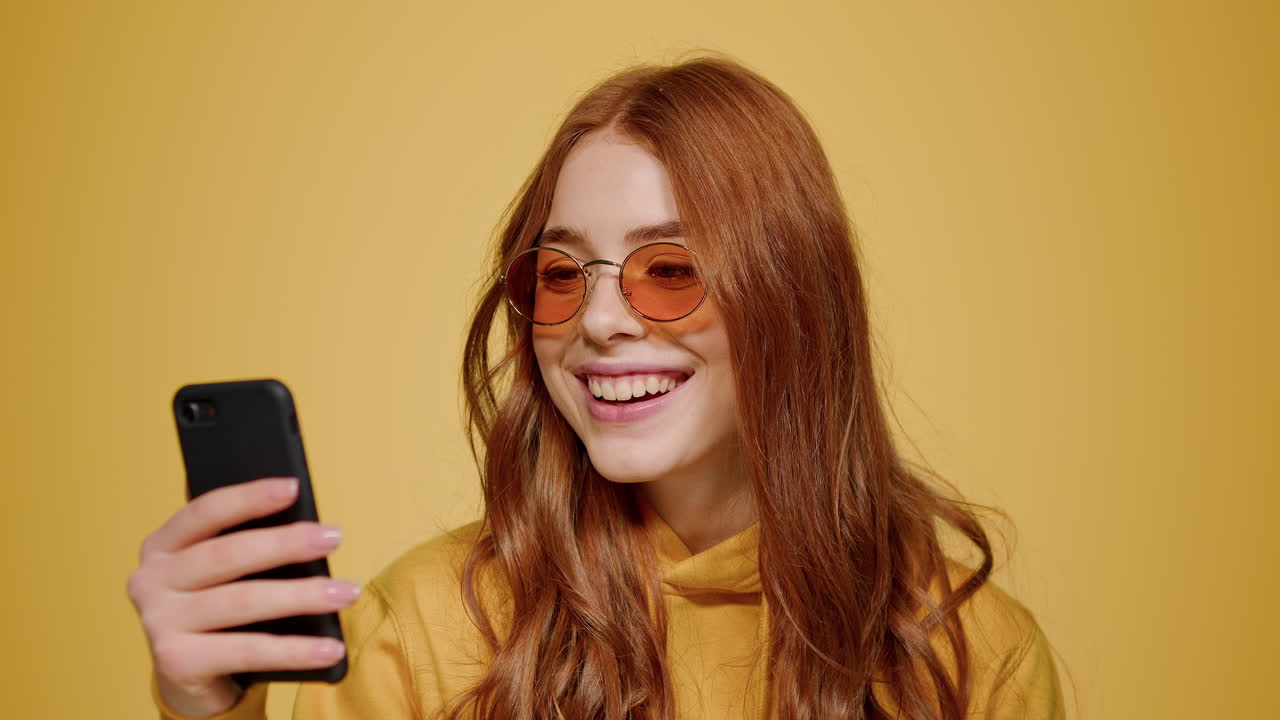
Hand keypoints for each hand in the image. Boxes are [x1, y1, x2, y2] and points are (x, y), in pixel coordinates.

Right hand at [126, 477, 358, 717]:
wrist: (190, 678)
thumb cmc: (219, 610)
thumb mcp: (225, 575)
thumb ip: (247, 549)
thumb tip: (307, 529)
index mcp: (162, 545)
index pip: (205, 512)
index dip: (249, 497)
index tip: (293, 487)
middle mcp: (151, 580)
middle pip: (229, 554)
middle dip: (287, 544)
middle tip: (334, 537)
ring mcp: (159, 622)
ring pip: (243, 601)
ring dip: (303, 596)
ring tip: (346, 593)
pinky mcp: (177, 662)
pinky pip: (249, 650)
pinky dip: (296, 650)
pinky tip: (331, 648)